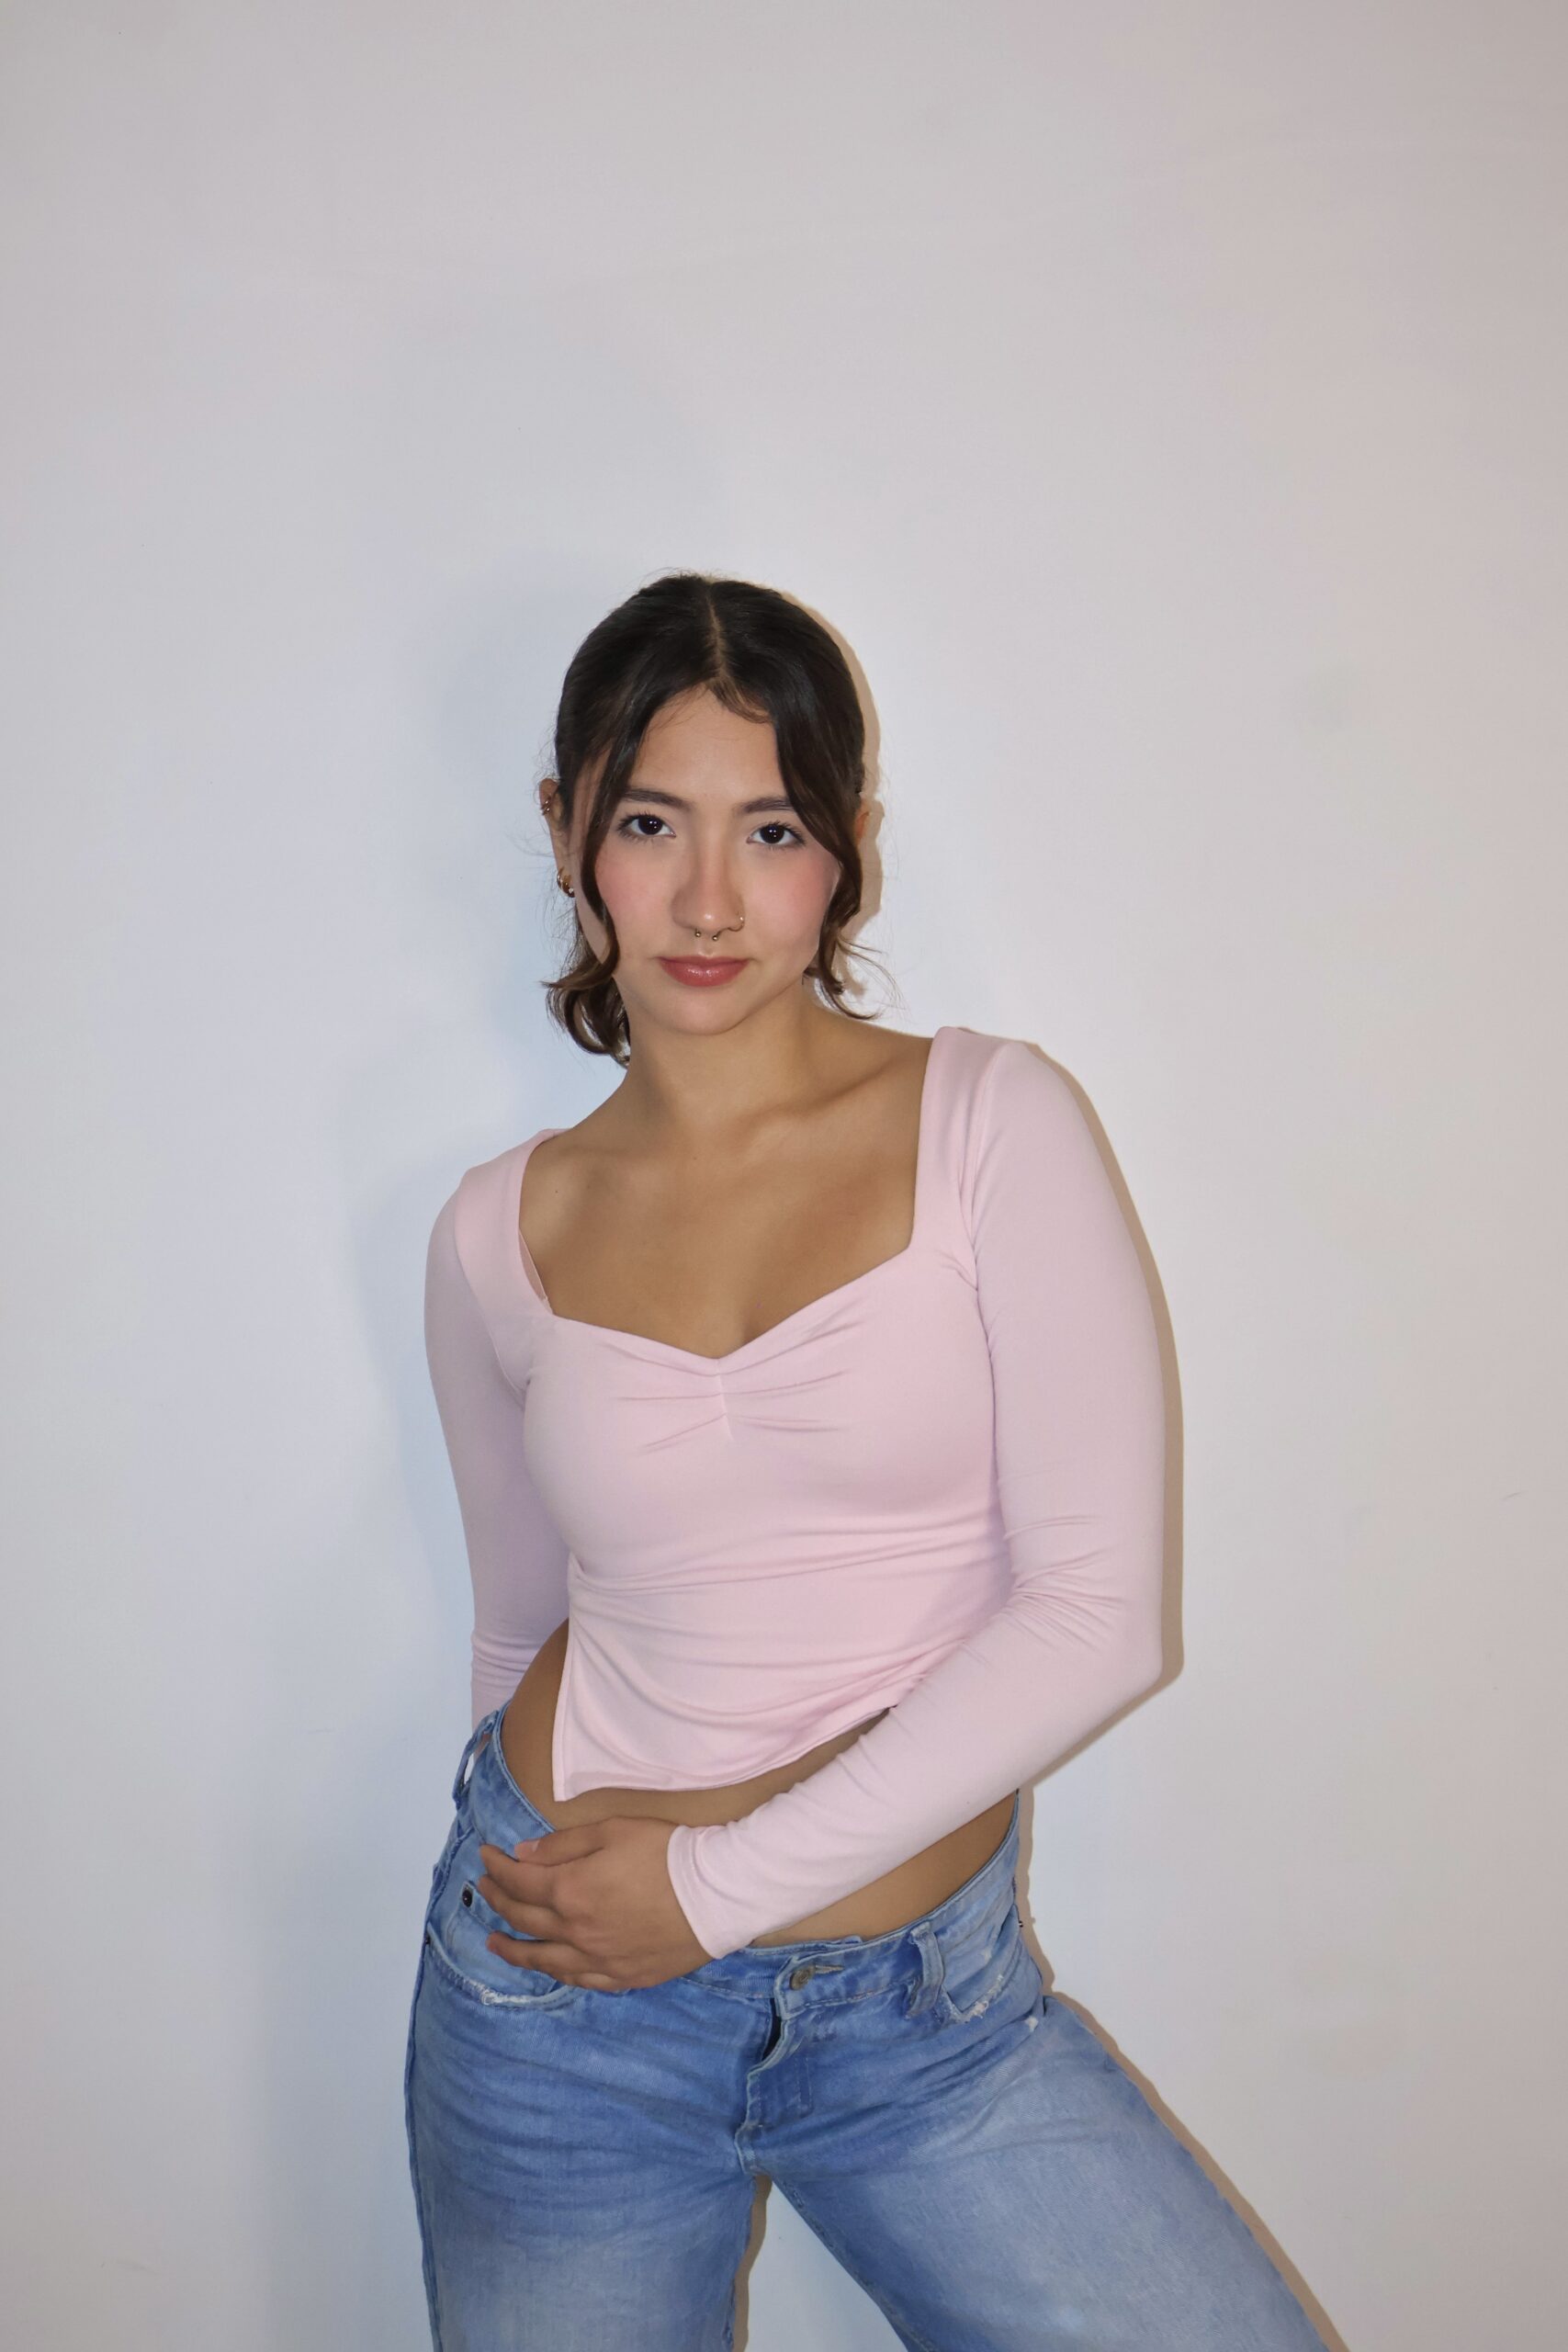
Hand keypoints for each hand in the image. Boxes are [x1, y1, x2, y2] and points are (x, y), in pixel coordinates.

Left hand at [475, 1815, 712, 1989]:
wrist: (718, 1893)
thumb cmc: (668, 1852)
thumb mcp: (613, 1831)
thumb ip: (564, 1844)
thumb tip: (522, 1854)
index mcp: (570, 1891)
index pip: (520, 1881)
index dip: (497, 1868)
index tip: (484, 1856)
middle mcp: (576, 1931)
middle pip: (525, 1919)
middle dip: (498, 1900)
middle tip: (484, 1889)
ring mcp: (599, 1959)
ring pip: (544, 1960)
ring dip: (513, 1949)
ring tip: (494, 1943)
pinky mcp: (623, 1977)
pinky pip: (579, 1980)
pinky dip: (556, 1972)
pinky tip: (549, 1968)